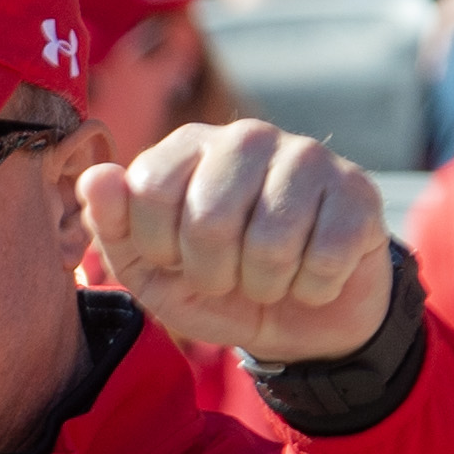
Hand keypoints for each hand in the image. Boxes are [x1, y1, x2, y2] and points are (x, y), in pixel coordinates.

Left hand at [78, 120, 393, 367]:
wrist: (297, 317)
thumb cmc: (215, 287)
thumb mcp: (149, 270)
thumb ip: (113, 227)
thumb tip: (95, 178)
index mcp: (188, 147)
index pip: (148, 190)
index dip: (158, 248)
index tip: (174, 259)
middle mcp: (247, 137)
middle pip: (210, 217)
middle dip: (211, 273)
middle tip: (225, 277)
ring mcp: (308, 157)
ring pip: (271, 241)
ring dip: (263, 285)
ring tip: (267, 278)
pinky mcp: (358, 191)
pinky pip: (324, 257)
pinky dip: (311, 287)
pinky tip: (311, 275)